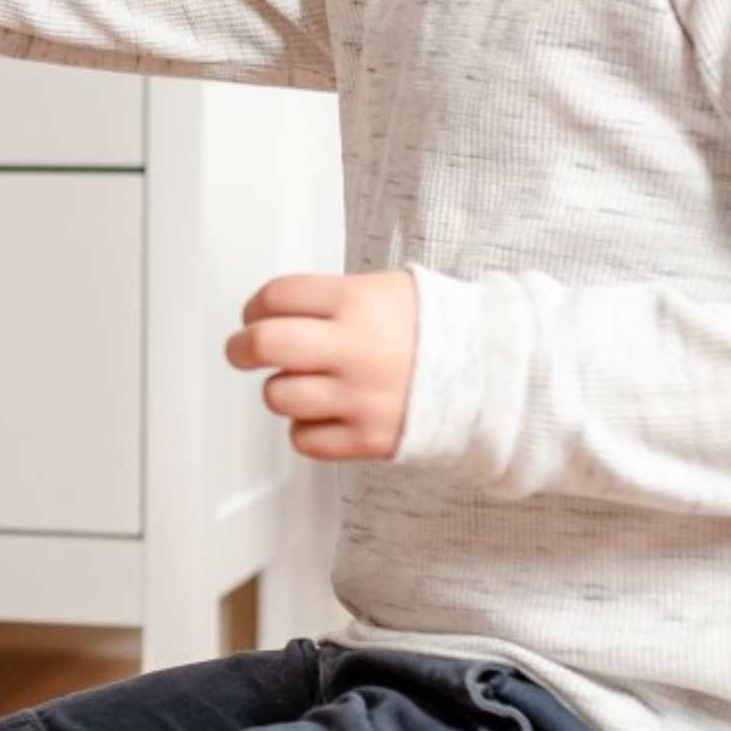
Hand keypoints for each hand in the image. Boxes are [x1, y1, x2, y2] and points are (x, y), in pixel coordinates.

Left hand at [224, 270, 416, 461]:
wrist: (488, 374)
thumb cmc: (432, 331)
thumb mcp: (384, 290)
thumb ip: (328, 298)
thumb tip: (270, 311)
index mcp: (359, 303)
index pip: (277, 296)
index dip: (255, 306)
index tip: (254, 315)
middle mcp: (356, 349)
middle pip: (265, 344)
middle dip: (241, 347)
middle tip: (241, 350)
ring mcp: (361, 396)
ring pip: (279, 396)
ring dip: (280, 389)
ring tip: (299, 383)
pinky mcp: (368, 437)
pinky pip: (304, 439)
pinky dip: (305, 429)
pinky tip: (322, 414)